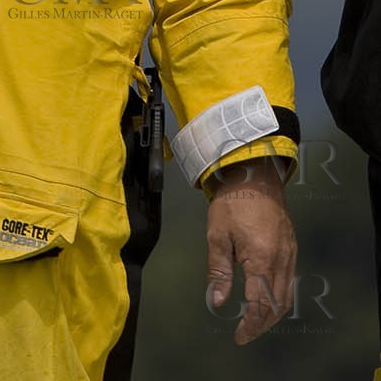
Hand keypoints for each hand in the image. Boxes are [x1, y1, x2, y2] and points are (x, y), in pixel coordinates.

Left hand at [206, 158, 296, 343]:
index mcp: (261, 258)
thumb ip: (218, 271)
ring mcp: (290, 254)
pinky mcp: (292, 247)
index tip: (239, 337)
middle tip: (246, 333)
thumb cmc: (232, 202)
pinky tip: (266, 297)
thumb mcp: (217, 235)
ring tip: (255, 321)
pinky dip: (279, 296)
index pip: (259, 305)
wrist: (254, 174)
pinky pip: (290, 281)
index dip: (250, 326)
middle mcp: (281, 260)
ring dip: (272, 313)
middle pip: (277, 305)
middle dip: (262, 324)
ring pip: (287, 296)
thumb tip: (217, 302)